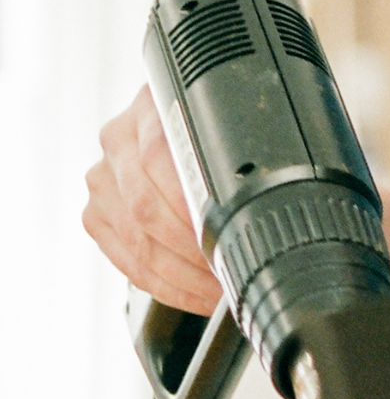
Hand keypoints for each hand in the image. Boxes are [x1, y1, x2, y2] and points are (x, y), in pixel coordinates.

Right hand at [82, 84, 221, 315]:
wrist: (175, 124)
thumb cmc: (213, 126)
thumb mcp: (231, 111)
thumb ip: (243, 136)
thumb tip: (285, 174)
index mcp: (152, 105)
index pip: (159, 156)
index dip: (191, 202)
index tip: (227, 228)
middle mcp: (119, 139)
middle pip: (147, 206)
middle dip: (192, 248)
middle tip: (228, 266)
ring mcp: (103, 179)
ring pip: (137, 240)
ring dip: (182, 275)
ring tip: (218, 286)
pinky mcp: (96, 215)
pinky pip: (127, 261)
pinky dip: (165, 285)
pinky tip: (195, 292)